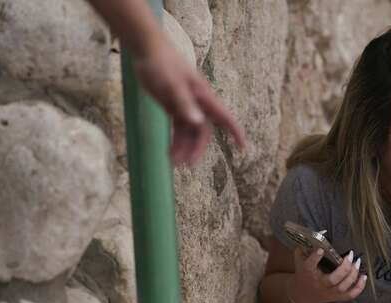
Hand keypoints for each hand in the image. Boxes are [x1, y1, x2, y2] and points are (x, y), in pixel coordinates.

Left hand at [132, 38, 246, 165]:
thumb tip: (198, 123)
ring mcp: (186, 105)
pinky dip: (175, 141)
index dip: (235, 131)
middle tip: (186, 165)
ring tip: (173, 162)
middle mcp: (198, 103)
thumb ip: (184, 104)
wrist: (147, 50)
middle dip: (196, 149)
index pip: (224, 117)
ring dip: (183, 148)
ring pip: (189, 133)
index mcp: (204, 97)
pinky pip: (178, 128)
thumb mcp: (173, 85)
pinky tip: (169, 153)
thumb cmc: (163, 64)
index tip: (243, 147)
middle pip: (202, 132)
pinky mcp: (173, 106)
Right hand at [288, 247, 366, 302]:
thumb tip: (323, 231)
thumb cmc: (303, 272)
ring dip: (353, 275)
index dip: (315, 258)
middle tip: (350, 254)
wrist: (304, 294)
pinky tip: (363, 276)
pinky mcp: (337, 297)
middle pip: (332, 280)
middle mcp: (319, 284)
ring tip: (358, 262)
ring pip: (343, 287)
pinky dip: (359, 287)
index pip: (309, 266)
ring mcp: (329, 292)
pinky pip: (350, 295)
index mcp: (308, 272)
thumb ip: (307, 244)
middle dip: (344, 268)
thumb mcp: (300, 257)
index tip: (321, 250)